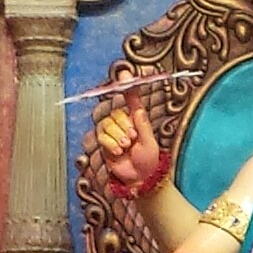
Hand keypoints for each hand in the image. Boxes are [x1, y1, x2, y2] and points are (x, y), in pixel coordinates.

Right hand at [95, 71, 159, 189]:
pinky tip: (118, 152)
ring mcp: (113, 132)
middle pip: (116, 113)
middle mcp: (123, 123)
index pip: (131, 100)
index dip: (127, 87)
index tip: (125, 74)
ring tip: (126, 147)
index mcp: (136, 119)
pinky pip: (102, 136)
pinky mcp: (105, 143)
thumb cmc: (148, 161)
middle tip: (132, 139)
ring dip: (117, 137)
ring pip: (107, 124)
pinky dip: (111, 144)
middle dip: (124, 126)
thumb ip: (142, 124)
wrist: (139, 179)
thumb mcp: (149, 142)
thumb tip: (138, 108)